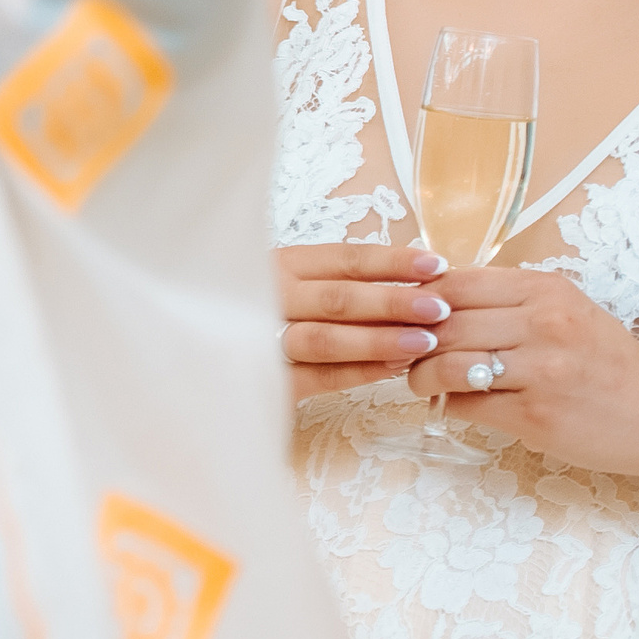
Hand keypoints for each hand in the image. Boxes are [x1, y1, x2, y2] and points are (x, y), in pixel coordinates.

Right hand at [275, 243, 452, 397]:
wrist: (199, 350)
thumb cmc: (259, 308)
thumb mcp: (288, 281)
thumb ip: (335, 279)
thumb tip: (411, 278)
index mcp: (278, 263)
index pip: (343, 258)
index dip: (391, 261)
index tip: (435, 265)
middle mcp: (268, 295)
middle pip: (338, 297)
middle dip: (393, 302)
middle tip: (440, 308)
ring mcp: (261, 337)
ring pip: (326, 339)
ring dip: (378, 340)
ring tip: (423, 343)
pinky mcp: (262, 380)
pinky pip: (316, 378)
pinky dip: (357, 373)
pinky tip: (393, 370)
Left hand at [403, 264, 638, 474]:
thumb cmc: (605, 363)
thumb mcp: (566, 311)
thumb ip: (509, 300)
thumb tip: (434, 294)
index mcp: (545, 289)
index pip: (454, 281)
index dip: (418, 298)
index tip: (405, 314)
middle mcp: (542, 323)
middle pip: (443, 322)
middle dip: (411, 340)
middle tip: (404, 353)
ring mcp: (540, 370)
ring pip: (447, 364)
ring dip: (421, 376)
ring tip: (422, 382)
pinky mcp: (536, 415)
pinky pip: (466, 405)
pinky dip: (448, 406)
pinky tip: (450, 406)